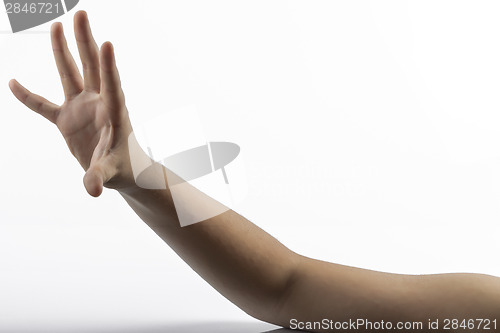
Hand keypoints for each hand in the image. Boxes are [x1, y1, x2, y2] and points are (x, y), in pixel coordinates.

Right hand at [9, 11, 134, 196]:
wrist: (119, 171)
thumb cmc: (123, 168)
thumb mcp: (112, 172)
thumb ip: (100, 177)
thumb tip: (92, 189)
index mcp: (114, 113)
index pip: (112, 85)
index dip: (109, 66)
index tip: (106, 42)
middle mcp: (97, 104)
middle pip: (91, 67)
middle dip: (85, 41)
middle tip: (81, 14)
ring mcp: (81, 108)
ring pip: (70, 74)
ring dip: (63, 51)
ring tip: (57, 25)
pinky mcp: (66, 119)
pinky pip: (43, 106)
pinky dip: (28, 97)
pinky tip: (12, 82)